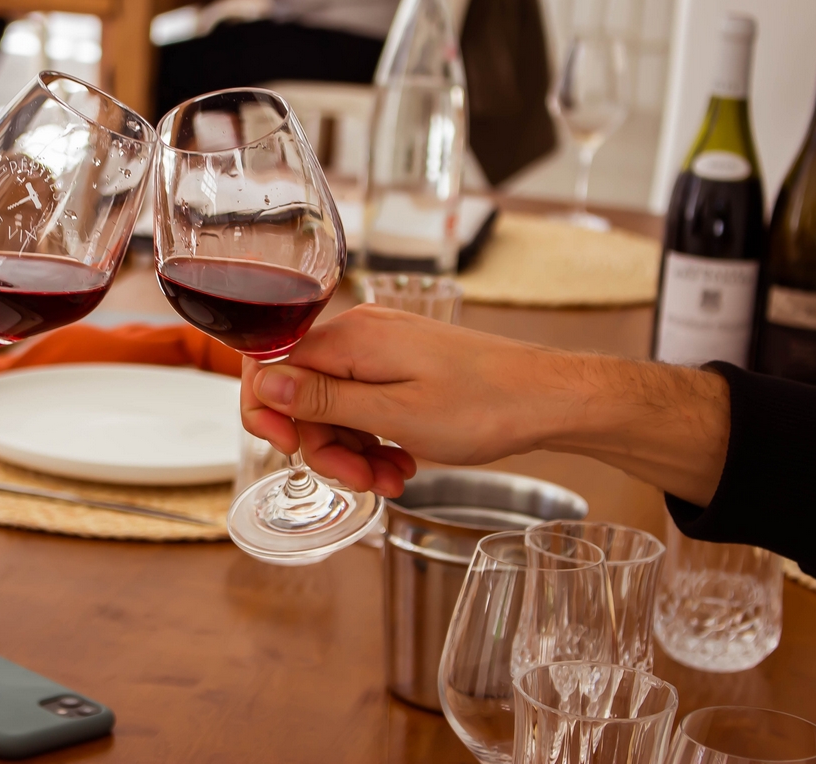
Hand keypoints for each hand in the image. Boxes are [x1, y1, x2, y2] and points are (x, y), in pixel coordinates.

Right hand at [242, 305, 562, 495]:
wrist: (550, 399)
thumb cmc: (485, 406)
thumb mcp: (396, 415)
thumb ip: (325, 399)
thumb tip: (265, 383)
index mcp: (352, 338)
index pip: (272, 365)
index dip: (269, 412)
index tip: (291, 450)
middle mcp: (362, 335)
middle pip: (305, 393)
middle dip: (323, 445)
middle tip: (358, 479)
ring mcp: (383, 350)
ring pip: (336, 406)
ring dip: (353, 451)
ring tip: (390, 480)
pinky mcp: (403, 366)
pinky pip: (366, 405)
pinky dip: (375, 441)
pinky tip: (402, 466)